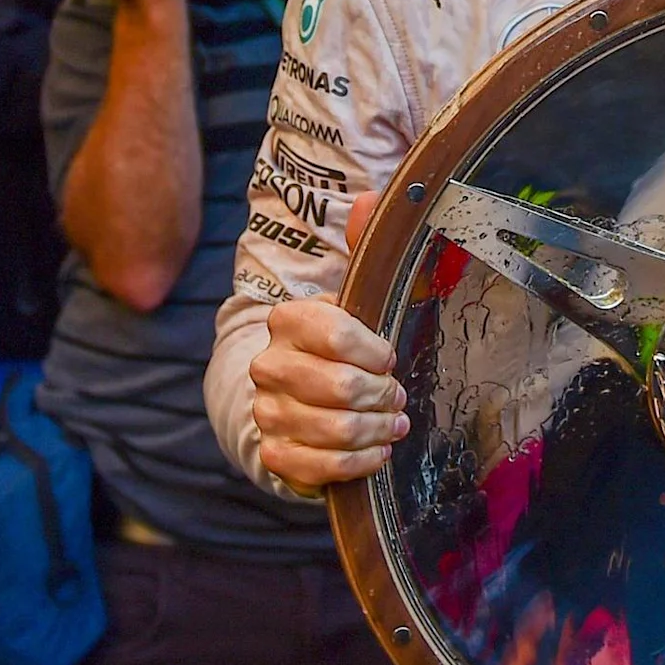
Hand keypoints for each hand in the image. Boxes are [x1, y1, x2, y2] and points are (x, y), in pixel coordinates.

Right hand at [249, 190, 409, 487]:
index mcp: (289, 320)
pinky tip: (377, 450)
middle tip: (397, 396)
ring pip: (338, 430)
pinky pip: (324, 467)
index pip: (339, 334)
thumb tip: (373, 197)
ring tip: (392, 422)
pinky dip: (361, 461)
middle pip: (343, 388)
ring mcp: (268, 412)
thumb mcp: (353, 295)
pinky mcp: (275, 454)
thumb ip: (364, 247)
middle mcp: (269, 365)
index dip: (376, 352)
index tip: (390, 357)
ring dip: (378, 430)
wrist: (294, 396)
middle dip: (384, 396)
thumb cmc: (336, 344)